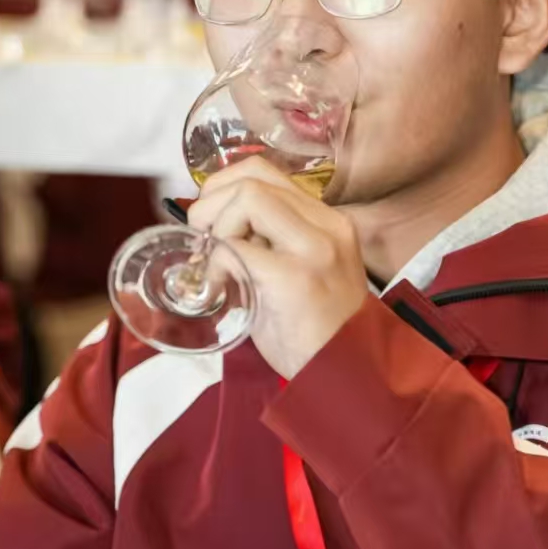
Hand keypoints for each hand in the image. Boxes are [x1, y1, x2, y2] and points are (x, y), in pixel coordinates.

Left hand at [188, 158, 369, 378]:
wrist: (347, 377)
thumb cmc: (315, 332)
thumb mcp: (301, 272)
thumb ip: (271, 243)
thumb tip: (215, 225)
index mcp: (328, 221)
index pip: (265, 171)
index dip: (223, 188)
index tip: (210, 222)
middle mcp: (327, 226)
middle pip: (252, 177)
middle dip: (210, 201)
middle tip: (201, 239)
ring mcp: (314, 250)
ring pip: (247, 198)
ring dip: (215, 226)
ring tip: (211, 262)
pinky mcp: (294, 278)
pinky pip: (237, 247)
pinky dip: (215, 261)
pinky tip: (217, 287)